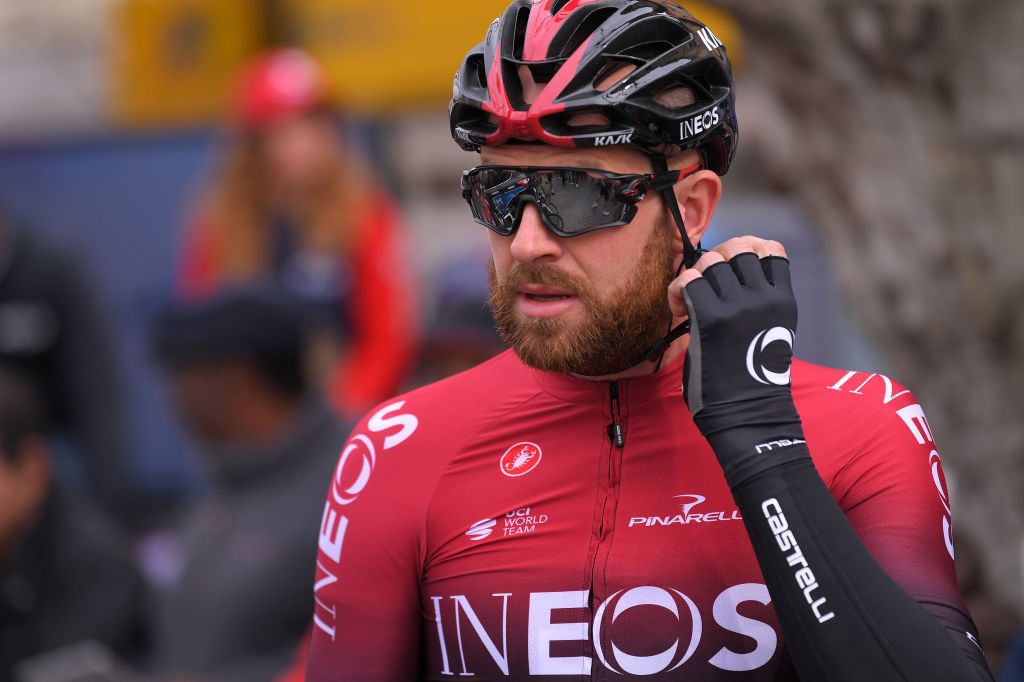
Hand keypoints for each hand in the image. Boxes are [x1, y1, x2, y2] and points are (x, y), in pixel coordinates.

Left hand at [672, 237, 806, 486]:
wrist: (749, 416)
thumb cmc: (752, 382)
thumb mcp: (768, 334)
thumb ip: (754, 304)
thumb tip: (719, 276)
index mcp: (783, 301)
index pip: (771, 250)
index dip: (750, 250)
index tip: (734, 273)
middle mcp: (764, 298)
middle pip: (738, 248)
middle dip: (718, 259)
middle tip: (707, 286)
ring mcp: (738, 306)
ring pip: (711, 261)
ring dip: (697, 275)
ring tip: (692, 301)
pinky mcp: (711, 318)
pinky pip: (688, 281)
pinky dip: (678, 290)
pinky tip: (679, 311)